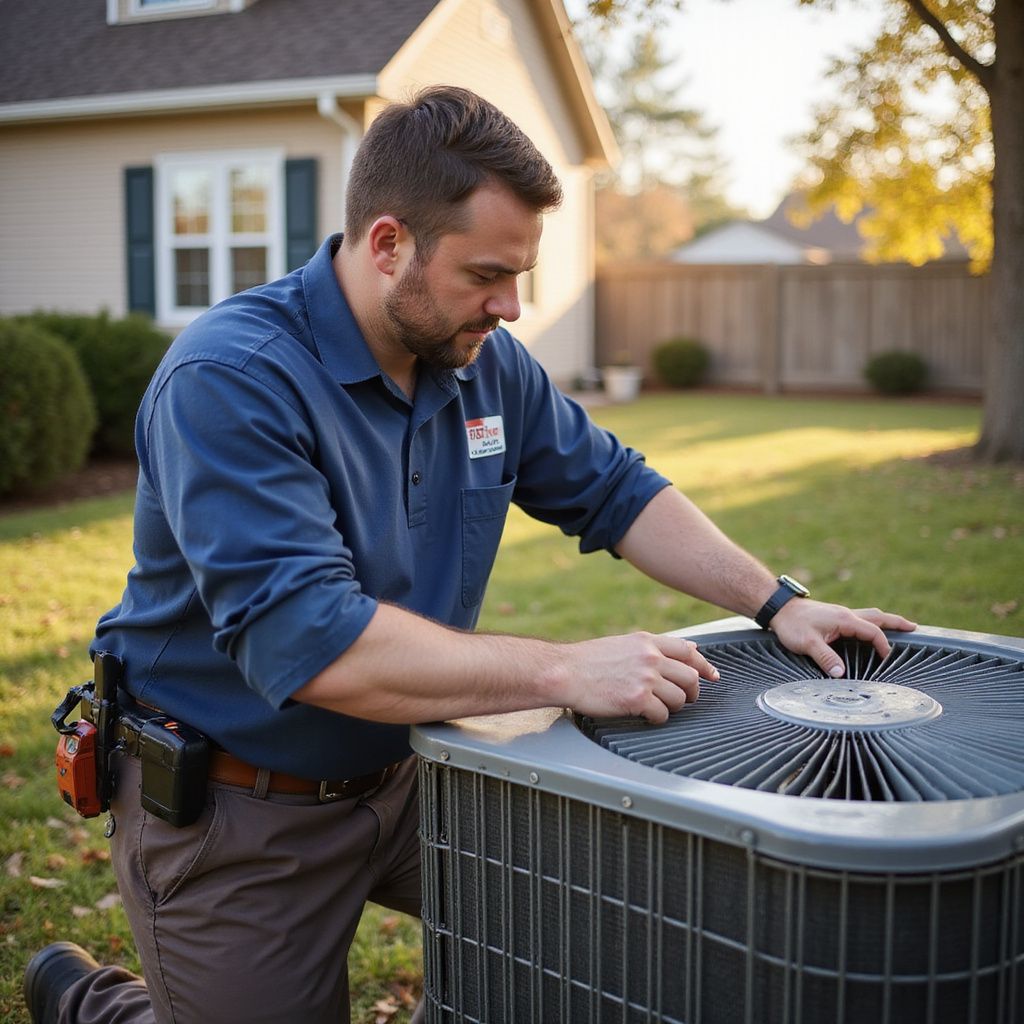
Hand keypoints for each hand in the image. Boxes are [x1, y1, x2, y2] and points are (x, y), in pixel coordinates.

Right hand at [561, 632, 718, 722]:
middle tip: (685, 700)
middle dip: (692, 692)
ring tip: (658, 707)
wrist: (564, 672)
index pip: (688, 651)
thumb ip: (654, 647)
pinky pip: (662, 714)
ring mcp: (645, 678)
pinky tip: (645, 716)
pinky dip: (657, 718)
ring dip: (673, 707)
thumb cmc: (588, 660)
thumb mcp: (624, 643)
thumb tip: (689, 647)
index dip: (704, 665)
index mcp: (646, 641)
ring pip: (679, 698)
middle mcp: (650, 657)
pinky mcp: (638, 699)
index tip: (712, 675)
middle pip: (690, 677)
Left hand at [768, 600, 916, 677]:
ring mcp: (840, 614)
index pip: (873, 632)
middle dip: (896, 623)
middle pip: (878, 617)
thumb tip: (842, 675)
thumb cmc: (792, 624)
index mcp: (845, 619)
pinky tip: (868, 630)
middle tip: (914, 628)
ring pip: (869, 615)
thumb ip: (826, 658)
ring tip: (899, 626)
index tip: (886, 659)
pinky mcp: (833, 616)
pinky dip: (870, 623)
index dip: (882, 646)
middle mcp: (846, 614)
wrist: (779, 608)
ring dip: (884, 621)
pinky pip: (859, 618)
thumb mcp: (808, 644)